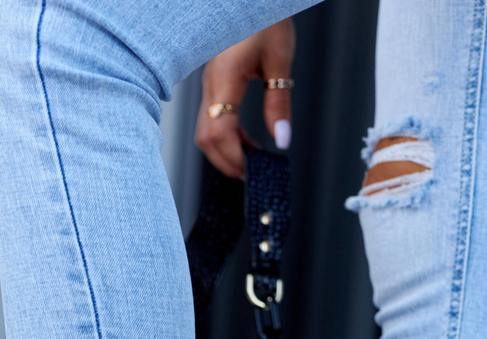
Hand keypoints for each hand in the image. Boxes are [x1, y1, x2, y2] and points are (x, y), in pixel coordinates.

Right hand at [195, 19, 294, 178]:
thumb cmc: (265, 18)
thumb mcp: (279, 61)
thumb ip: (279, 103)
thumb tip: (281, 139)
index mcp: (225, 77)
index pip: (218, 131)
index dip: (232, 157)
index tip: (251, 170)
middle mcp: (210, 83)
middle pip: (205, 138)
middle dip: (225, 161)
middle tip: (250, 173)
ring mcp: (209, 85)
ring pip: (206, 131)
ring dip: (225, 150)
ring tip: (251, 159)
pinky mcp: (213, 84)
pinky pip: (212, 119)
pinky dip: (227, 136)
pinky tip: (245, 140)